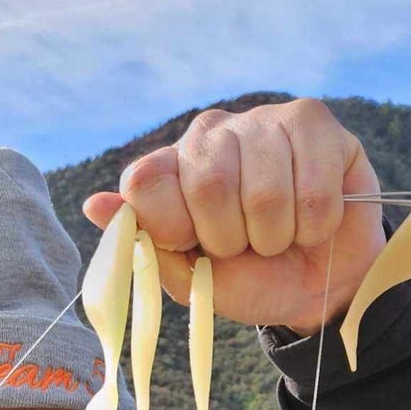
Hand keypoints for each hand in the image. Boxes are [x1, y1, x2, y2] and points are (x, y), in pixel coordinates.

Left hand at [83, 98, 383, 335]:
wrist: (316, 288)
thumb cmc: (250, 280)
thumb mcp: (192, 279)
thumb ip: (147, 246)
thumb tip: (93, 204)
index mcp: (171, 169)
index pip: (145, 181)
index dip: (173, 227)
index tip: (195, 246)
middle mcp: (211, 134)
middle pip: (209, 186)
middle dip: (233, 238)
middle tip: (246, 245)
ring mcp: (263, 121)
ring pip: (266, 192)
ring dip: (277, 236)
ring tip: (281, 234)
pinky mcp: (315, 125)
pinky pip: (312, 190)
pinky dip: (315, 225)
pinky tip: (313, 221)